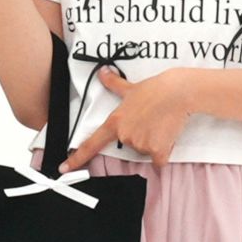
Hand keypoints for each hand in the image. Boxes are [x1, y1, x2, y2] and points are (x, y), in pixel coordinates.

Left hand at [59, 67, 191, 172]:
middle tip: (149, 120)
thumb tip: (104, 73)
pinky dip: (163, 152)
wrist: (177, 92)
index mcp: (115, 122)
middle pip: (129, 145)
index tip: (64, 168)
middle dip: (139, 136)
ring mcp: (140, 143)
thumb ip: (114, 84)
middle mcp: (125, 135)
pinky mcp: (156, 151)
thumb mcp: (130, 87)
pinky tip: (167, 135)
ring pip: (145, 151)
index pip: (91, 143)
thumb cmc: (156, 88)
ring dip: (152, 142)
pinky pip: (158, 160)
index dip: (77, 158)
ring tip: (160, 123)